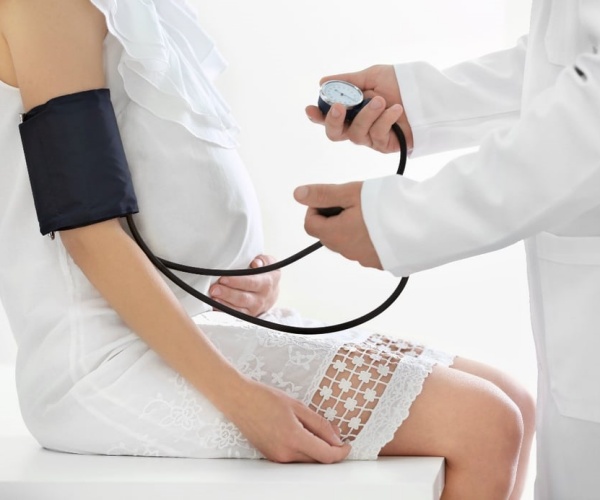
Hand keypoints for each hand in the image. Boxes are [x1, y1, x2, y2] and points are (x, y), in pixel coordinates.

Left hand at [209, 255, 280, 316]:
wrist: (271, 293)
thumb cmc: (265, 275)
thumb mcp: (268, 264)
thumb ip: (263, 261)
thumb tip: (255, 263)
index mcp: (266, 283)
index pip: (251, 283)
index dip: (236, 281)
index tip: (223, 278)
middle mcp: (261, 299)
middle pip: (243, 298)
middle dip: (227, 294)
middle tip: (214, 289)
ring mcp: (254, 310)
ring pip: (239, 310)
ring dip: (224, 305)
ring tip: (212, 299)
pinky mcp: (247, 317)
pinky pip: (234, 317)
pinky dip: (224, 313)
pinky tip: (214, 308)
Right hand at [229, 379, 350, 462]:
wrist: (239, 400)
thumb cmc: (265, 398)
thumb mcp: (297, 406)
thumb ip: (319, 424)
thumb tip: (336, 438)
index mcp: (293, 438)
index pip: (325, 455)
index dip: (340, 452)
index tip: (347, 446)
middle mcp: (285, 453)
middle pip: (317, 460)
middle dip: (330, 450)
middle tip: (335, 434)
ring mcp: (276, 457)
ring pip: (305, 460)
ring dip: (316, 450)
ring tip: (317, 431)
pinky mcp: (271, 456)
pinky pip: (294, 458)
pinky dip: (303, 450)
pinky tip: (303, 435)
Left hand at [294, 182, 381, 268]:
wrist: (425, 223)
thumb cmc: (387, 205)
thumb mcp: (351, 192)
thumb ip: (323, 194)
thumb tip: (297, 195)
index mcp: (335, 235)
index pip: (310, 224)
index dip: (317, 207)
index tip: (335, 197)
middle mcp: (347, 252)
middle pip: (329, 233)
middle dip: (335, 216)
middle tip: (355, 201)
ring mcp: (366, 259)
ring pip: (348, 241)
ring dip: (352, 226)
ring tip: (372, 210)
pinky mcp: (382, 261)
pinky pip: (367, 248)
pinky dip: (369, 236)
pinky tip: (383, 223)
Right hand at [306, 65, 413, 153]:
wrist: (429, 95)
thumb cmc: (402, 84)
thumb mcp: (373, 76)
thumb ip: (348, 82)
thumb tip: (323, 82)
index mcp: (351, 109)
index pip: (328, 117)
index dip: (317, 116)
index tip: (310, 109)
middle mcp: (357, 125)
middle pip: (334, 134)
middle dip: (332, 121)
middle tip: (339, 107)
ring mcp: (370, 138)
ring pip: (355, 134)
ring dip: (366, 115)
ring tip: (381, 100)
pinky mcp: (384, 145)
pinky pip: (376, 135)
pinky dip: (385, 119)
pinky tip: (396, 109)